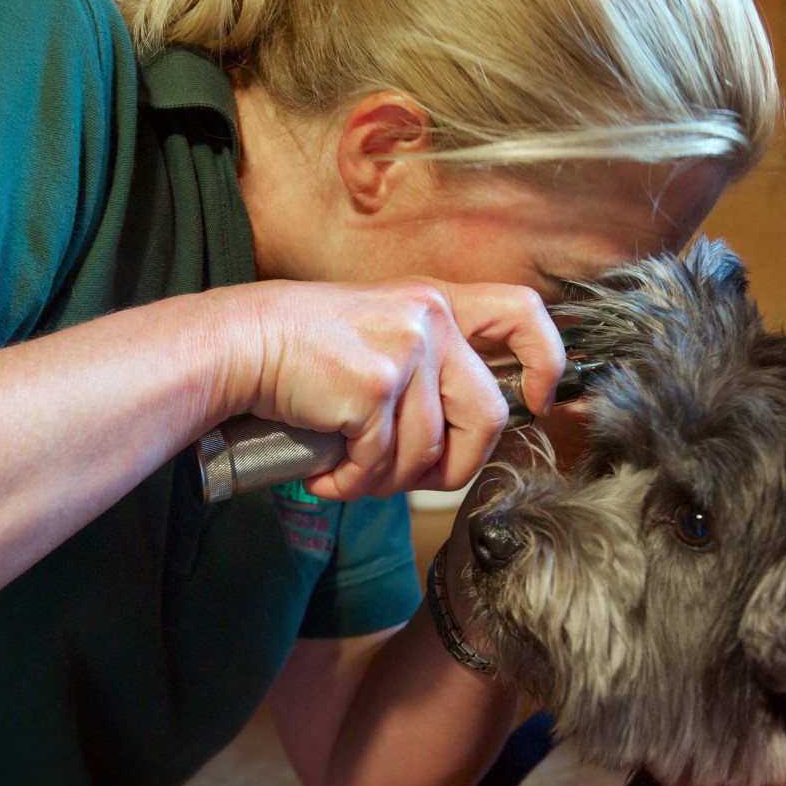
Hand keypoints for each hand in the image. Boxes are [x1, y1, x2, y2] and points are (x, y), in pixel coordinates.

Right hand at [218, 278, 565, 499]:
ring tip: (348, 470)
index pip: (522, 313)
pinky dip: (350, 483)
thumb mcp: (379, 330)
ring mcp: (403, 351)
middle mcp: (428, 319)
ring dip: (385, 480)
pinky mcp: (373, 387)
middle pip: (487, 416)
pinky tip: (326, 473)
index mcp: (436, 302)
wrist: (239, 343)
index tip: (537, 399)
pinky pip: (380, 463)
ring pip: (428, 452)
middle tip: (412, 478)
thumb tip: (465, 430)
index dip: (546, 360)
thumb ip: (428, 361)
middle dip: (455, 466)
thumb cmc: (300, 347)